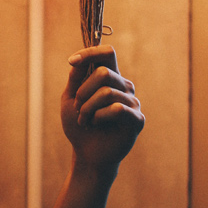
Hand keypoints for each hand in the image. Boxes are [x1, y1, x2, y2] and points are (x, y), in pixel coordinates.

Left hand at [60, 45, 143, 171]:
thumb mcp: (71, 99)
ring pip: (107, 92)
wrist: (87, 154)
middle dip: (83, 91)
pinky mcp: (137, 119)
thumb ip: (75, 78)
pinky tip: (98, 125)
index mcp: (111, 77)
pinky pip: (116, 109)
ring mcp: (132, 102)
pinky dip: (99, 117)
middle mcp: (124, 86)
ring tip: (85, 120)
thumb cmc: (80, 125)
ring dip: (88, 108)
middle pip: (103, 72)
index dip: (90, 53)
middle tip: (79, 108)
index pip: (107, 54)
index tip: (72, 61)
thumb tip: (78, 60)